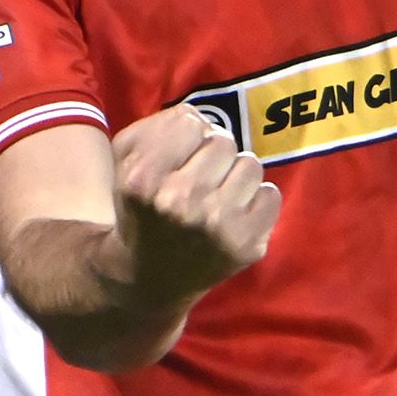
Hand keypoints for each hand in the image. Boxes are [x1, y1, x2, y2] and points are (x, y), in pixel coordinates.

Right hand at [112, 106, 279, 302]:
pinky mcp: (244, 245)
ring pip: (250, 164)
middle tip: (200, 178)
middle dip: (213, 155)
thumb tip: (200, 117)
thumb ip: (159, 126)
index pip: (189, 122)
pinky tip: (234, 213)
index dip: (187, 135)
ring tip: (217, 196)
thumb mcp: (125, 162)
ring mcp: (215, 226)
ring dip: (236, 176)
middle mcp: (179, 202)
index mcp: (143, 180)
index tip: (179, 157)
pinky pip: (271, 195)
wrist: (149, 278)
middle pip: (223, 141)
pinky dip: (256, 201)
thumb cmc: (140, 209)